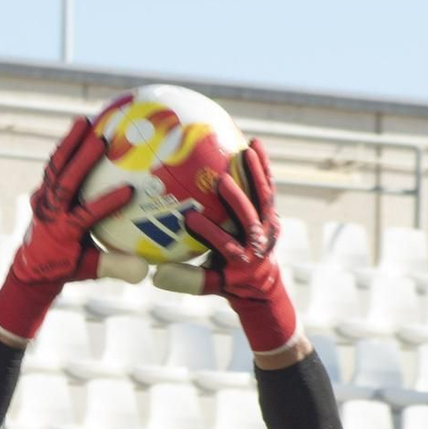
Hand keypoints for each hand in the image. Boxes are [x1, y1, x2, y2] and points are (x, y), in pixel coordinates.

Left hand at [0, 117, 137, 340]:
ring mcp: (44, 199)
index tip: (129, 190)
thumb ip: (116, 267)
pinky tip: (80, 127)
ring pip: (55, 167)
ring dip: (69, 142)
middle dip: (83, 160)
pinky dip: (66, 146)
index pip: (86, 216)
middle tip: (102, 139)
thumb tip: (145, 269)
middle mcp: (51, 213)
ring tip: (84, 120)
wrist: (33, 266)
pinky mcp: (42, 189)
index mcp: (64, 234)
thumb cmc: (69, 269)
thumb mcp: (91, 271)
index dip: (105, 203)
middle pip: (66, 182)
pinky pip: (54, 164)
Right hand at [180, 139, 298, 353]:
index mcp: (241, 261)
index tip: (189, 219)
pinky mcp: (271, 212)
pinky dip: (263, 166)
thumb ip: (185, 280)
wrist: (261, 280)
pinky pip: (268, 186)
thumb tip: (156, 275)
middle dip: (237, 200)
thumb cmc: (227, 280)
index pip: (226, 246)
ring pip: (264, 198)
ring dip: (255, 175)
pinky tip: (255, 143)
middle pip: (249, 219)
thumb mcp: (208, 285)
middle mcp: (258, 242)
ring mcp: (268, 225)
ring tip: (245, 151)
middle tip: (221, 180)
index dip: (209, 233)